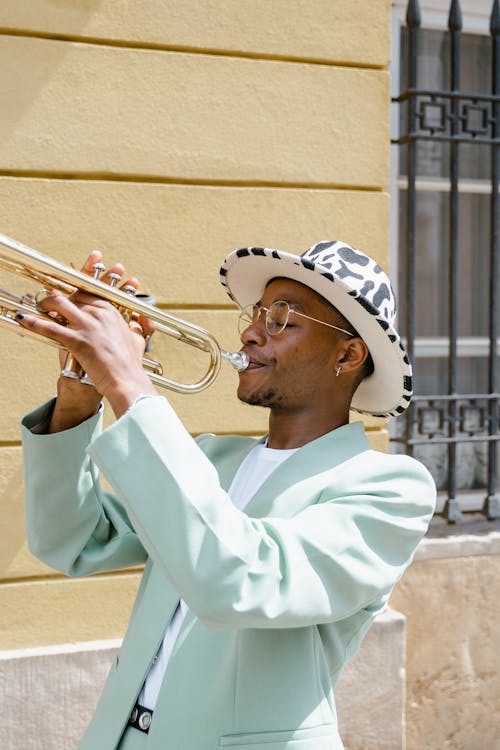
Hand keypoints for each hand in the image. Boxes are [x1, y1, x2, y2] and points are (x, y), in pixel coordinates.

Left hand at [16, 251, 156, 427]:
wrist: (126, 381)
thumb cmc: (131, 363)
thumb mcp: (138, 339)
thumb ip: (141, 325)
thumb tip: (145, 318)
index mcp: (111, 311)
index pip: (88, 291)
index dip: (74, 288)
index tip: (65, 287)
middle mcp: (99, 314)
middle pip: (72, 295)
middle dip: (58, 295)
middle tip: (47, 297)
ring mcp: (88, 326)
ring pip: (59, 304)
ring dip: (45, 302)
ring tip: (38, 304)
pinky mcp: (77, 340)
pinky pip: (50, 328)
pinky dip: (34, 322)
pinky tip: (22, 318)